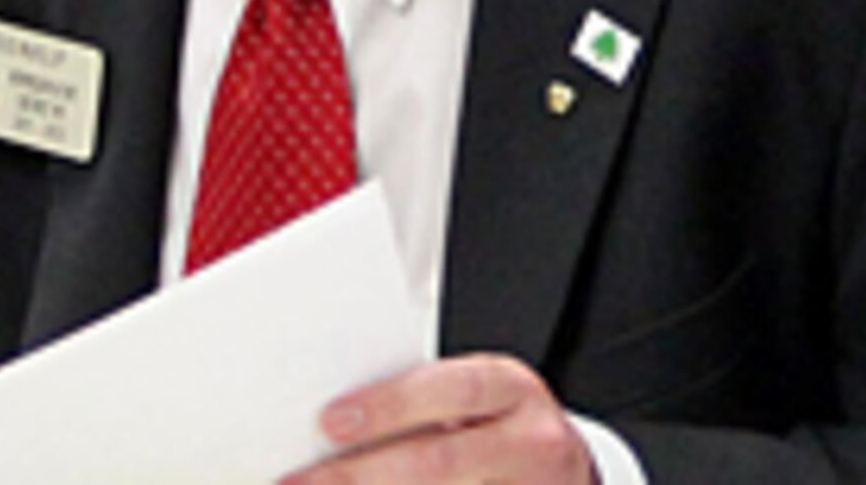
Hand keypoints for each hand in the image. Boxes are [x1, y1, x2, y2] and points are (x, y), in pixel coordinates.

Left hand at [290, 355, 591, 484]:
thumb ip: (425, 403)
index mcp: (512, 391)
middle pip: (439, 460)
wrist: (561, 477)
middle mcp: (529, 444)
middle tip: (304, 482)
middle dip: (361, 475)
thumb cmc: (501, 431)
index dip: (391, 404)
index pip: (454, 389)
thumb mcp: (480, 401)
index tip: (330, 421)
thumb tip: (334, 425)